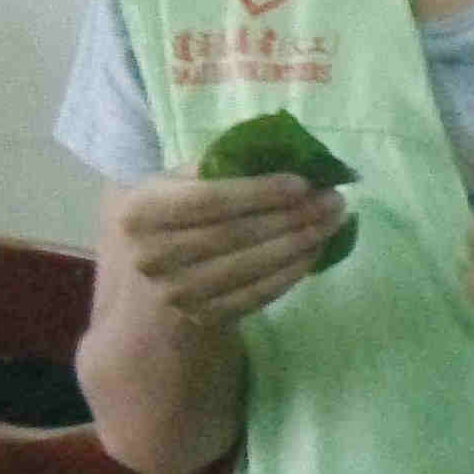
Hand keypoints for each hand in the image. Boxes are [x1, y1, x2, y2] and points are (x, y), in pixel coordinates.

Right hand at [108, 168, 348, 331]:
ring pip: (251, 266)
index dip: (259, 192)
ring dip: (300, 243)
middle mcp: (152, 256)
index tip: (304, 183)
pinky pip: (258, 294)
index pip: (209, 200)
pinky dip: (291, 272)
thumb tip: (285, 156)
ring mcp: (178, 292)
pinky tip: (315, 251)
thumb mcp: (176, 184)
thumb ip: (217, 169)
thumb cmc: (170, 216)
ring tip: (332, 222)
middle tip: (332, 200)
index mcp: (140, 213)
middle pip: (235, 234)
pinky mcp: (204, 316)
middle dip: (292, 216)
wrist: (149, 277)